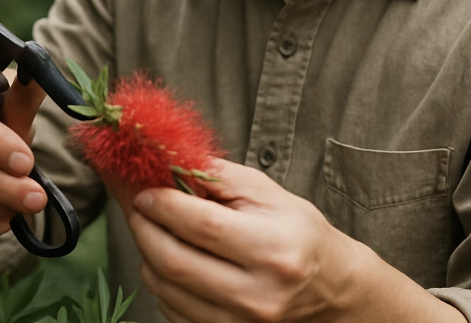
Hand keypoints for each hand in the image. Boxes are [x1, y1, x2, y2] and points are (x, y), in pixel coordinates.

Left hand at [127, 158, 359, 322]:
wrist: (331, 288)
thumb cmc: (299, 232)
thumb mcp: (267, 193)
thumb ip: (218, 176)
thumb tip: (170, 164)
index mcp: (272, 250)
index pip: (203, 226)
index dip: (165, 206)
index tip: (146, 192)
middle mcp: (258, 296)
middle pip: (177, 263)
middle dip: (145, 230)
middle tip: (138, 208)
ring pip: (168, 291)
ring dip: (148, 255)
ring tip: (152, 229)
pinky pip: (175, 312)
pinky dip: (162, 283)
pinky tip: (169, 258)